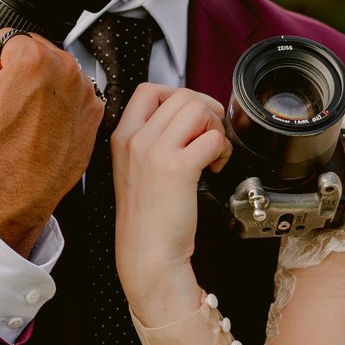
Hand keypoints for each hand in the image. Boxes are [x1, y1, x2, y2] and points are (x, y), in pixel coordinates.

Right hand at [0, 23, 99, 255]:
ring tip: (23, 115)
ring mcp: (83, 92)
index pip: (7, 40)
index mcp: (33, 57)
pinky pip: (75, 94)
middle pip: (34, 52)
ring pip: (55, 71)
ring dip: (40, 85)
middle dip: (17, 72)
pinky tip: (43, 124)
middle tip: (5, 105)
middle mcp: (65, 70)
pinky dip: (60, 104)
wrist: (14, 194)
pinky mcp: (94, 113)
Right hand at [109, 82, 230, 323]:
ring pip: (197, 109)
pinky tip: (214, 168)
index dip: (179, 95)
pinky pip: (212, 138)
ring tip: (212, 153)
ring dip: (214, 127)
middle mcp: (135, 139)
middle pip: (181, 95)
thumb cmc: (147, 218)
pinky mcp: (178, 169)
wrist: (147, 254)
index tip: (193, 116)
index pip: (149, 90)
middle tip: (210, 136)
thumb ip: (152, 141)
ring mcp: (154, 152)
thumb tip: (189, 118)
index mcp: (122, 137)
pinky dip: (222, 150)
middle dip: (205, 111)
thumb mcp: (136, 170)